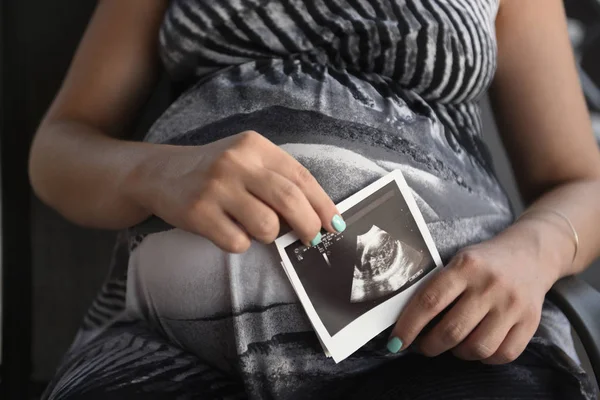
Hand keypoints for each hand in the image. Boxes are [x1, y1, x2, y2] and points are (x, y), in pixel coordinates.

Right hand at [130, 131, 344, 251]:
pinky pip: (238, 242)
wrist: (161, 174)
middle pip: (289, 200)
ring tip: (253, 227)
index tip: (334, 223)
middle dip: (309, 225)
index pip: (300, 177)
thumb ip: (278, 180)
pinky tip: (228, 230)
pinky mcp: (198, 212)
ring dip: (267, 235)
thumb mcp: (247, 161)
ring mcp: (216, 187)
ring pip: (266, 226)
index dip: (322, 204)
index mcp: (254, 146)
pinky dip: (240, 243)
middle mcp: (236, 162)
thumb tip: (316, 216)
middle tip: (313, 239)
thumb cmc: (215, 172)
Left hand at [388, 224, 562, 363]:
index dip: (409, 326)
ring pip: (476, 348)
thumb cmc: (484, 262)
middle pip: (452, 331)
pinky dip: (484, 358)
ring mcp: (512, 305)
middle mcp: (490, 285)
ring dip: (457, 353)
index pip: (430, 302)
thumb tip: (408, 323)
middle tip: (423, 346)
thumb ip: (437, 287)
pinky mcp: (530, 322)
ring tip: (453, 344)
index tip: (396, 342)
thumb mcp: (458, 262)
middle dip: (430, 345)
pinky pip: (503, 355)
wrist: (531, 254)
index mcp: (466, 267)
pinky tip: (477, 346)